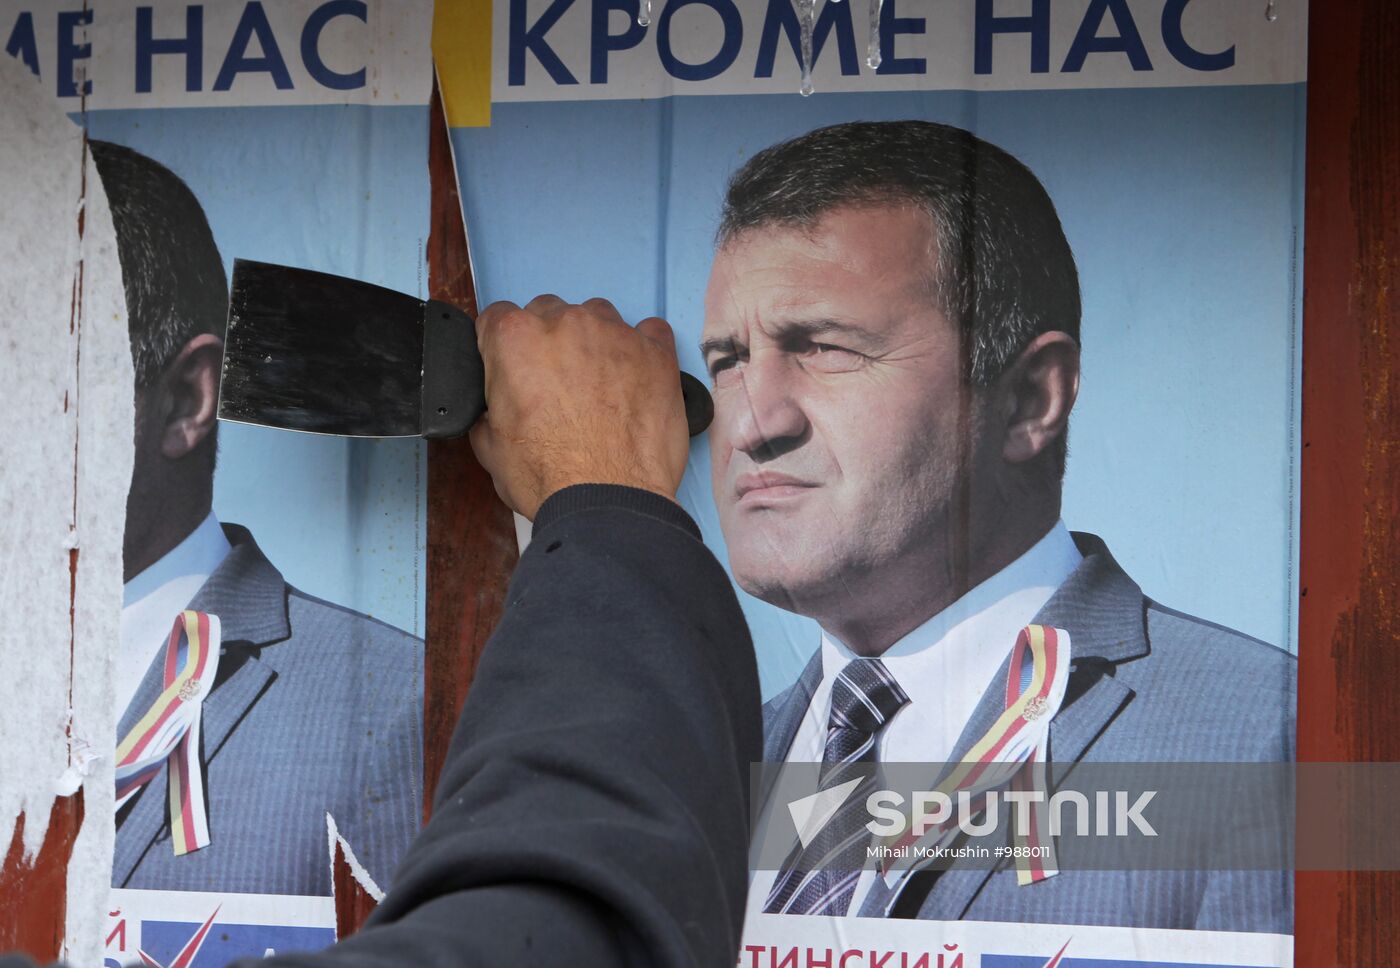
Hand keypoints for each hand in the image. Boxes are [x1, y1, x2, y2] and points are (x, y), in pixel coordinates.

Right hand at [469, 295, 689, 519]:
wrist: (609, 501)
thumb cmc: (551, 479)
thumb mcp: (490, 448)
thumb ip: (490, 407)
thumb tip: (496, 406)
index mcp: (514, 339)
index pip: (499, 318)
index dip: (505, 347)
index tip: (516, 367)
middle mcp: (564, 323)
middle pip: (550, 312)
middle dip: (552, 343)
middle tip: (560, 385)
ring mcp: (614, 333)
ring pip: (599, 317)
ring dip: (596, 342)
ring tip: (602, 386)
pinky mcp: (656, 351)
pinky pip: (651, 332)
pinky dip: (644, 349)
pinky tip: (638, 379)